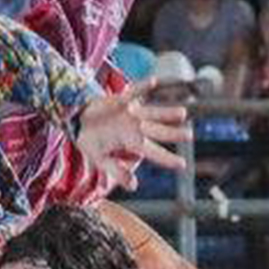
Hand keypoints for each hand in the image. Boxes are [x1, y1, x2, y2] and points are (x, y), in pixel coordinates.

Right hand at [76, 81, 190, 188]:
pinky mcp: (121, 100)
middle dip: (173, 133)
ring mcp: (131, 113)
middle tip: (189, 135)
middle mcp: (136, 127)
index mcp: (133, 143)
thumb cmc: (94, 142)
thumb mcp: (102, 160)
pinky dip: (143, 87)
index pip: (153, 152)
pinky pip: (134, 92)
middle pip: (158, 131)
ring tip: (182, 113)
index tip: (182, 165)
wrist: (78, 121)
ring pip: (152, 112)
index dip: (167, 159)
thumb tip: (133, 187)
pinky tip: (154, 81)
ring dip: (166, 113)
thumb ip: (117, 172)